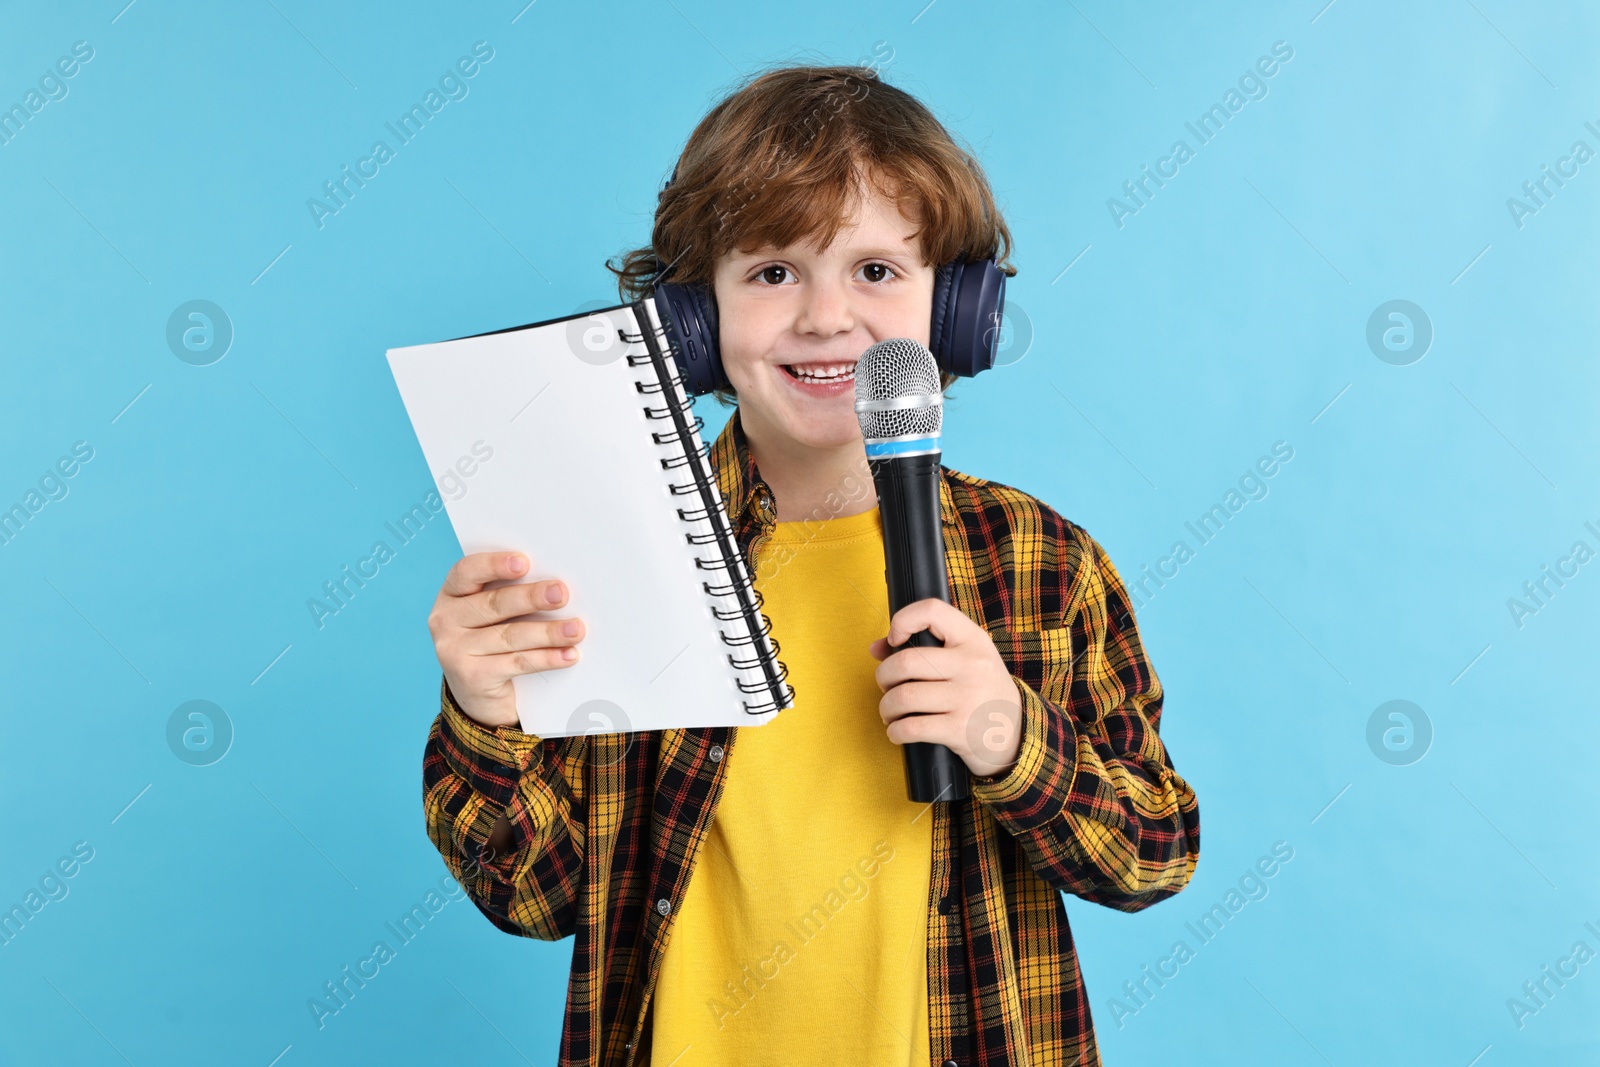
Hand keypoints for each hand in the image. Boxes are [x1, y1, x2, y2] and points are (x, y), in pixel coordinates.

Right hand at [428, 552, 585, 728]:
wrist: (478, 699)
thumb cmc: (492, 644)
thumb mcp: (492, 617)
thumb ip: (510, 599)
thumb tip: (554, 587)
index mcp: (451, 594)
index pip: (467, 572)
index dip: (494, 565)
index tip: (524, 562)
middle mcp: (445, 620)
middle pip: (493, 604)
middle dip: (531, 597)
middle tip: (561, 593)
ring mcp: (454, 650)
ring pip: (510, 635)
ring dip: (548, 632)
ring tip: (576, 629)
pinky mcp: (471, 677)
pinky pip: (516, 663)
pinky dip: (546, 658)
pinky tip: (568, 654)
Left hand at [868, 599, 1022, 778]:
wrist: (1016, 733)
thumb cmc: (981, 690)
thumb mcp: (965, 660)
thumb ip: (924, 647)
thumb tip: (876, 648)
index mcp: (973, 640)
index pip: (932, 611)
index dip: (903, 620)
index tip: (895, 639)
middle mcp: (971, 665)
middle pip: (905, 662)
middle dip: (883, 677)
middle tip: (886, 686)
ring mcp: (966, 698)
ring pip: (903, 697)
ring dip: (886, 707)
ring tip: (890, 712)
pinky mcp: (959, 730)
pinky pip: (911, 728)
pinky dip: (895, 731)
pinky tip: (898, 731)